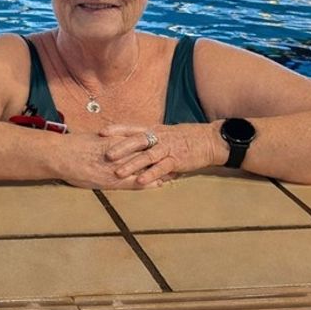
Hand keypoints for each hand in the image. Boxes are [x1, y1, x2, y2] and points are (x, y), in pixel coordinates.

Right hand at [54, 133, 165, 189]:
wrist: (60, 155)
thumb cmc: (71, 147)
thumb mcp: (91, 140)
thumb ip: (104, 141)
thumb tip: (107, 141)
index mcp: (115, 141)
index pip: (140, 142)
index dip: (154, 144)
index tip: (166, 144)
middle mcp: (120, 152)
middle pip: (148, 153)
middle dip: (163, 155)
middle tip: (179, 155)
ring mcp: (117, 166)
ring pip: (145, 167)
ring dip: (161, 169)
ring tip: (176, 171)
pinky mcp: (112, 179)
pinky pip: (136, 181)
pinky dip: (149, 182)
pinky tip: (160, 184)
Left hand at [101, 123, 218, 185]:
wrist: (209, 140)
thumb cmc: (184, 138)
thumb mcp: (164, 135)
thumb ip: (148, 143)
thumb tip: (130, 149)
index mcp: (153, 130)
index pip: (131, 128)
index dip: (116, 129)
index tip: (101, 132)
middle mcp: (158, 137)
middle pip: (136, 141)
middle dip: (120, 148)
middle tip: (105, 154)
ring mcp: (168, 148)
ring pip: (146, 156)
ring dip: (131, 165)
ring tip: (117, 172)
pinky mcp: (177, 160)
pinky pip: (161, 168)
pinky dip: (150, 175)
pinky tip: (140, 181)